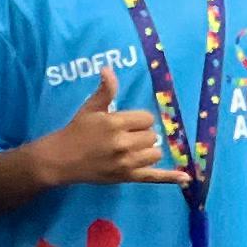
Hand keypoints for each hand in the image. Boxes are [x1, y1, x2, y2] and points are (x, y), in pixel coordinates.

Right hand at [35, 72, 181, 190]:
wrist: (61, 159)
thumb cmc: (76, 131)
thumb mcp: (90, 108)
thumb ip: (105, 91)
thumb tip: (108, 68)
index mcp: (115, 123)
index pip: (147, 119)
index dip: (138, 120)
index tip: (125, 123)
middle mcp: (124, 143)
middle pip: (152, 136)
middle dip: (141, 134)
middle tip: (123, 136)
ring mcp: (127, 163)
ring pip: (155, 153)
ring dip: (147, 150)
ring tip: (131, 149)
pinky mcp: (127, 178)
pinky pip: (153, 177)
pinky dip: (170, 178)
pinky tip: (186, 178)